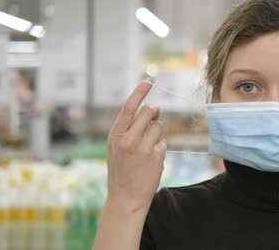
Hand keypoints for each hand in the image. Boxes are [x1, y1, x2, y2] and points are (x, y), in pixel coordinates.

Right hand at [105, 79, 166, 212]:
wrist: (125, 198)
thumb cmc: (121, 170)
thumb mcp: (115, 147)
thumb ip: (127, 129)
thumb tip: (148, 109)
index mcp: (115, 135)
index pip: (129, 107)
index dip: (140, 91)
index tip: (149, 80)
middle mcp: (128, 140)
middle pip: (149, 111)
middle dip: (154, 111)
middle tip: (154, 115)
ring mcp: (143, 148)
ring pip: (159, 126)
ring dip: (157, 132)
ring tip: (148, 146)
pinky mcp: (157, 156)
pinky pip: (163, 141)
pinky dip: (160, 146)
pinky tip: (152, 159)